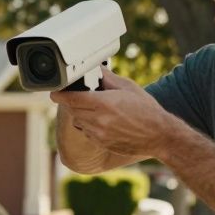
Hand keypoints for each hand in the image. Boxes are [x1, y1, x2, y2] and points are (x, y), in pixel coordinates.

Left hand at [50, 67, 178, 158]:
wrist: (159, 135)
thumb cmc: (146, 110)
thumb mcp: (128, 87)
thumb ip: (108, 78)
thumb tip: (95, 70)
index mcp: (104, 104)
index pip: (72, 99)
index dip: (60, 95)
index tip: (55, 92)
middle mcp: (99, 120)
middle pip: (72, 110)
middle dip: (72, 103)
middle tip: (77, 97)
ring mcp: (99, 134)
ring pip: (78, 122)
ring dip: (80, 114)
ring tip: (94, 109)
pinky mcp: (102, 143)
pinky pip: (86, 132)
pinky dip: (88, 125)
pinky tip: (101, 121)